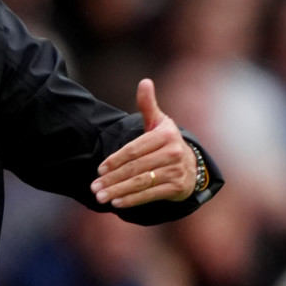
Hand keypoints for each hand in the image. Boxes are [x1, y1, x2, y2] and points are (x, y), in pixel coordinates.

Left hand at [90, 78, 195, 207]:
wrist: (192, 164)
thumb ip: (148, 105)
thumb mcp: (159, 122)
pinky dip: (133, 200)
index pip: (135, 149)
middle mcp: (173, 153)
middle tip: (93, 187)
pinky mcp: (177, 188)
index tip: (99, 169)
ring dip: (118, 191)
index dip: (115, 160)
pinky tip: (117, 203)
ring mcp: (177, 171)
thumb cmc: (167, 142)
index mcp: (166, 135)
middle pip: (136, 168)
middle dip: (112, 179)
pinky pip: (151, 194)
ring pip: (141, 182)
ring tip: (100, 197)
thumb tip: (144, 82)